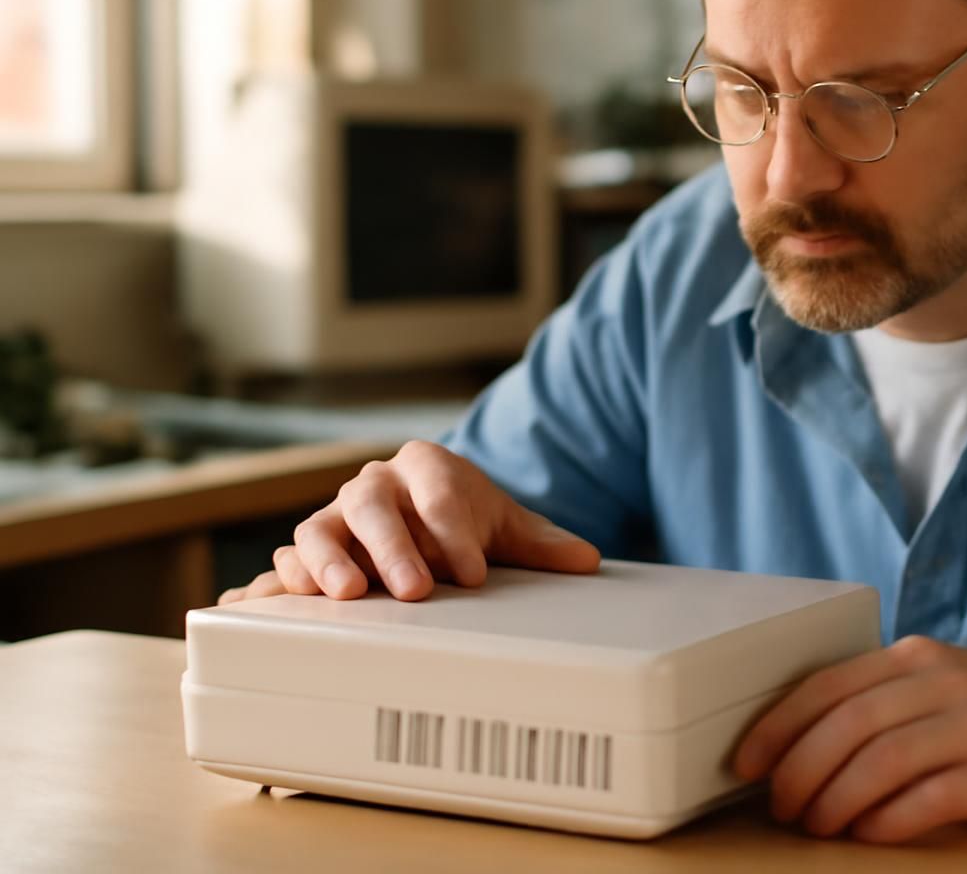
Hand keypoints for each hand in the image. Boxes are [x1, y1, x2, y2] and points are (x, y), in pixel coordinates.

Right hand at [218, 440, 599, 603]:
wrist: (429, 513)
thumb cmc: (468, 519)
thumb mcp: (506, 525)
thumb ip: (541, 543)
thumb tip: (587, 561)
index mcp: (425, 465)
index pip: (438, 492)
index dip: (454, 531)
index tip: (472, 573)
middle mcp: (374, 484)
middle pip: (372, 506)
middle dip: (392, 548)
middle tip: (414, 590)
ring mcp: (335, 517)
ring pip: (318, 529)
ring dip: (326, 562)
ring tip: (347, 595)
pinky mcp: (309, 551)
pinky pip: (285, 562)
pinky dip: (279, 582)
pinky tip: (273, 605)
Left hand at [731, 635, 966, 842]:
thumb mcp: (938, 683)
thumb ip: (879, 699)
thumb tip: (793, 743)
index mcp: (915, 656)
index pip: (828, 686)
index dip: (779, 727)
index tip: (748, 763)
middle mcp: (942, 682)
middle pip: (848, 726)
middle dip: (801, 772)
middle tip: (784, 808)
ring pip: (881, 763)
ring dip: (836, 802)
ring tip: (820, 826)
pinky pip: (926, 800)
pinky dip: (886, 821)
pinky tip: (869, 833)